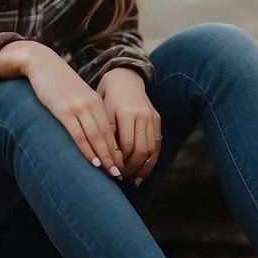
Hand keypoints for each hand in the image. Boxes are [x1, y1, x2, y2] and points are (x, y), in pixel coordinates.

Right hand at [0, 41, 122, 176]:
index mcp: (96, 102)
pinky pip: (79, 134)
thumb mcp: (75, 96)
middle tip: (120, 176)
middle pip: (107, 137)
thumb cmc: (56, 83)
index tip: (120, 166)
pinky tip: (94, 162)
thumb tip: (88, 133)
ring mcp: (79, 108)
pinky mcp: (64, 110)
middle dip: (114, 158)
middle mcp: (91, 105)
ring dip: (105, 158)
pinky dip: (88, 150)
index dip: (116, 151)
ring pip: (96, 137)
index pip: (110, 131)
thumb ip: (84, 111)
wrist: (41, 63)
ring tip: (111, 174)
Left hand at [97, 68, 160, 185]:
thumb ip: (104, 133)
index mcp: (125, 112)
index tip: (112, 172)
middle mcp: (141, 115)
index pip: (126, 145)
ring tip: (132, 179)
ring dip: (142, 168)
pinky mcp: (156, 119)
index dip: (120, 161)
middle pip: (140, 150)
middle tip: (120, 178)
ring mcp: (151, 117)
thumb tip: (104, 160)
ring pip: (151, 150)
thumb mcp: (101, 111)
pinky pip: (157, 145)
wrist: (124, 78)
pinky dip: (151, 161)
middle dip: (131, 168)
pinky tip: (143, 172)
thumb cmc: (106, 97)